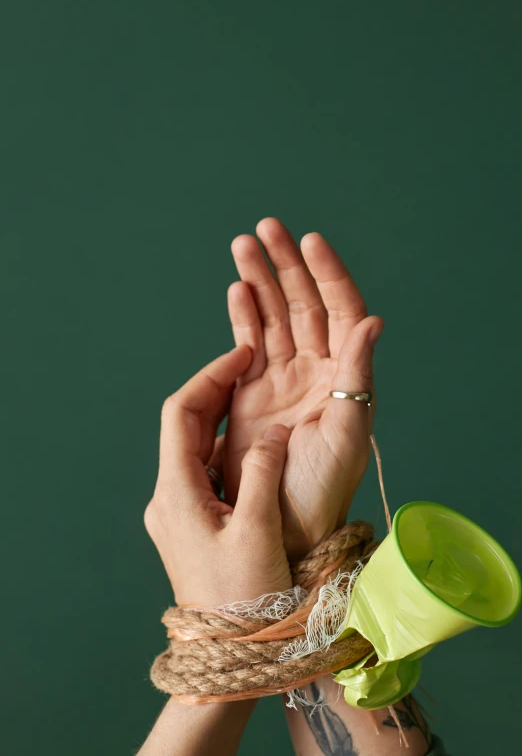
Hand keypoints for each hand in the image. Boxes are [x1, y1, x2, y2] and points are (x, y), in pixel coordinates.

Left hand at [144, 345, 292, 607]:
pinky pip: (204, 469)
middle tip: (251, 364)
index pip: (180, 413)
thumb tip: (273, 431)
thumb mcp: (258, 531)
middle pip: (183, 425)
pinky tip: (254, 442)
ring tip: (255, 393)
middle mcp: (169, 496)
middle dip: (214, 390)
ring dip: (220, 417)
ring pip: (194, 447)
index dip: (209, 377)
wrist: (230, 651)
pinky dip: (226, 446)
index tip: (241, 355)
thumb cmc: (244, 597)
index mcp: (176, 492)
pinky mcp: (192, 523)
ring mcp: (178, 510)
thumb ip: (263, 472)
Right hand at [224, 218, 383, 558]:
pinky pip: (247, 344)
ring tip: (243, 246)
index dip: (327, 274)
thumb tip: (373, 320)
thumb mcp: (347, 431)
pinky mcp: (251, 392)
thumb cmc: (323, 486)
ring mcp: (282, 378)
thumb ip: (357, 374)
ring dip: (258, 281)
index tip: (310, 241)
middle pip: (301, 304)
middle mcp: (315, 369)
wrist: (284, 524)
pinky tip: (237, 290)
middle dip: (284, 265)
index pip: (340, 310)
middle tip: (266, 228)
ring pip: (271, 317)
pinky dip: (242, 317)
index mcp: (344, 374)